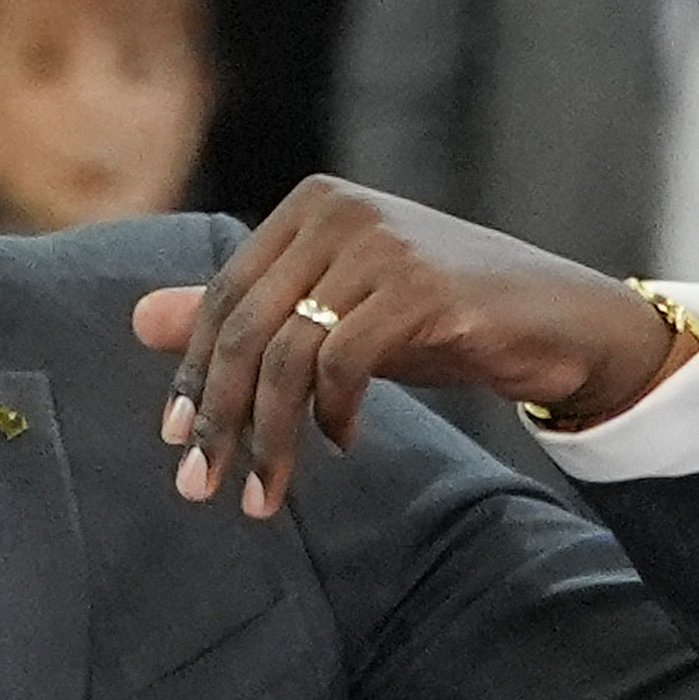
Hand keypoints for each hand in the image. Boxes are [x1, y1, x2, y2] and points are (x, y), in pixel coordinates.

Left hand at [133, 180, 690, 522]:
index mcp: (311, 203)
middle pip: (245, 326)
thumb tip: (140, 319)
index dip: (193, 374)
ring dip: (270, 437)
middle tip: (200, 485)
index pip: (225, 296)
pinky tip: (345, 444)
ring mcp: (381, 244)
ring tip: (264, 495)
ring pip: (287, 353)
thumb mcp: (336, 315)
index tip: (177, 442)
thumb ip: (247, 313)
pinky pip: (343, 364)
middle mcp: (340, 210)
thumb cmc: (445, 317)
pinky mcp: (419, 289)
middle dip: (217, 416)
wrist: (559, 323)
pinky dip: (333, 416)